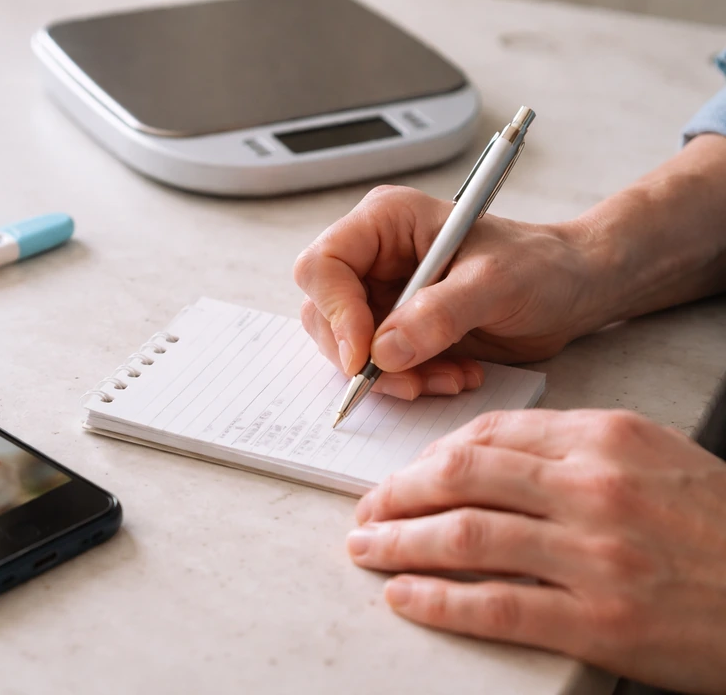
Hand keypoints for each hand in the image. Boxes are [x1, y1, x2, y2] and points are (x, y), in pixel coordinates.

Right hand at [293, 186, 601, 398]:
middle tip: (410, 381)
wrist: (570, 290)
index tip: (364, 356)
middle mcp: (373, 256)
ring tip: (449, 377)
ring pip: (345, 347)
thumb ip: (439, 313)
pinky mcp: (394, 329)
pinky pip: (377, 366)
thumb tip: (383, 351)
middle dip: (361, 356)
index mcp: (386, 222)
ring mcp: (380, 294)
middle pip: (323, 311)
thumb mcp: (496, 283)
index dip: (335, 312)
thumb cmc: (540, 265)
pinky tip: (454, 375)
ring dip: (390, 376)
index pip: (323, 265)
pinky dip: (409, 382)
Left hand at [347, 408, 725, 693]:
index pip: (489, 434)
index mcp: (604, 438)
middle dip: (398, 493)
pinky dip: (438, 600)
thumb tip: (481, 454)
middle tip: (366, 508)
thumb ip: (569, 447)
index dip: (430, 455)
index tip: (405, 475)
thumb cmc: (715, 521)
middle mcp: (594, 488)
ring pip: (466, 536)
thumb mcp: (650, 454)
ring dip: (400, 542)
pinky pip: (496, 605)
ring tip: (365, 547)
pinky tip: (403, 595)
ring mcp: (595, 555)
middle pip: (463, 478)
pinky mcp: (599, 621)